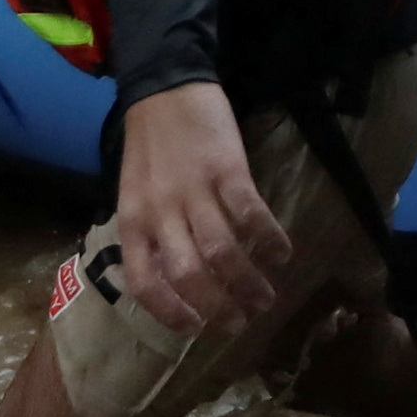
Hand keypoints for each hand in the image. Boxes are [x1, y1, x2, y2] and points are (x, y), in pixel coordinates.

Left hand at [107, 84, 295, 335]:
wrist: (165, 88)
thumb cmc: (150, 146)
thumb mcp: (133, 194)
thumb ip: (149, 234)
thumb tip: (175, 281)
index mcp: (133, 221)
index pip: (145, 282)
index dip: (171, 313)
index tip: (196, 328)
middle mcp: (161, 212)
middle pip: (190, 275)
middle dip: (219, 308)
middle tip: (241, 322)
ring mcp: (194, 190)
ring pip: (223, 252)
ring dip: (247, 282)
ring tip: (266, 299)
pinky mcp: (226, 168)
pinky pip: (250, 213)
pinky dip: (269, 237)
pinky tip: (283, 253)